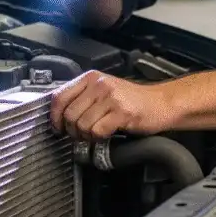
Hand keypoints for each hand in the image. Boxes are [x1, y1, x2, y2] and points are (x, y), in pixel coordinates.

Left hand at [50, 70, 176, 140]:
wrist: (161, 103)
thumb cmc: (132, 100)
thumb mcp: (103, 91)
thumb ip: (82, 98)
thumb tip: (57, 115)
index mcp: (91, 78)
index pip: (59, 97)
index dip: (54, 117)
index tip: (58, 128)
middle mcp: (99, 84)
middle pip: (69, 114)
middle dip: (72, 130)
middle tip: (82, 134)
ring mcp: (111, 97)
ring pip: (82, 125)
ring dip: (87, 136)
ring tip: (97, 133)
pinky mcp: (122, 112)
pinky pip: (97, 131)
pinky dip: (99, 138)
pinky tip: (107, 134)